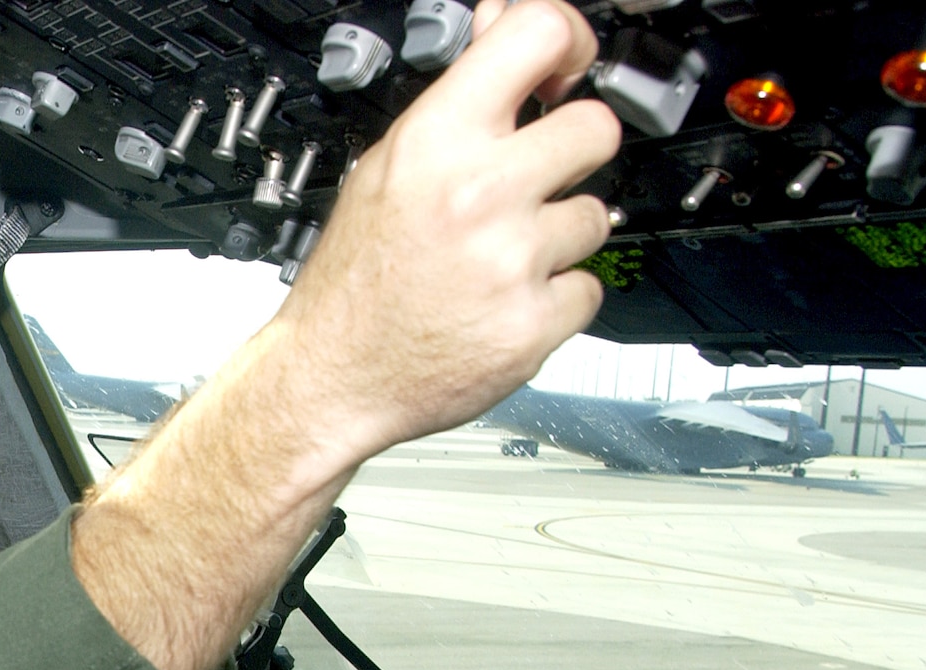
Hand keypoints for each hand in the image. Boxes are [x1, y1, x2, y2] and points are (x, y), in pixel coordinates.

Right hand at [269, 0, 620, 461]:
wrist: (329, 377)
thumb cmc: (353, 279)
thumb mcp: (386, 166)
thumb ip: (459, 96)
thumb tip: (505, 21)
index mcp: (434, 141)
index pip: (539, 36)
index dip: (568, 42)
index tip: (565, 67)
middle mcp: (477, 193)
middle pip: (596, 128)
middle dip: (572, 154)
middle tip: (531, 182)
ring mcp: (511, 262)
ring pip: (595, 217)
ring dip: (559, 238)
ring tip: (499, 259)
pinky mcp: (533, 325)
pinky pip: (587, 290)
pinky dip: (555, 300)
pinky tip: (504, 302)